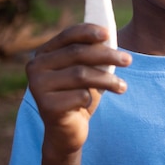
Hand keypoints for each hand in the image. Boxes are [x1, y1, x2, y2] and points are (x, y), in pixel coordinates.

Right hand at [26, 23, 129, 158]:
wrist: (66, 133)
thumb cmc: (77, 96)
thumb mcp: (84, 71)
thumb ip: (90, 54)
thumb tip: (107, 36)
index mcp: (44, 53)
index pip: (67, 35)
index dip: (88, 31)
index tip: (109, 34)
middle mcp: (35, 67)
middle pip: (77, 53)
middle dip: (106, 55)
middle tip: (128, 60)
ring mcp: (38, 87)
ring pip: (81, 74)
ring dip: (107, 79)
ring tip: (122, 86)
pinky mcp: (46, 106)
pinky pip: (80, 96)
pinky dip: (91, 100)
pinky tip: (89, 106)